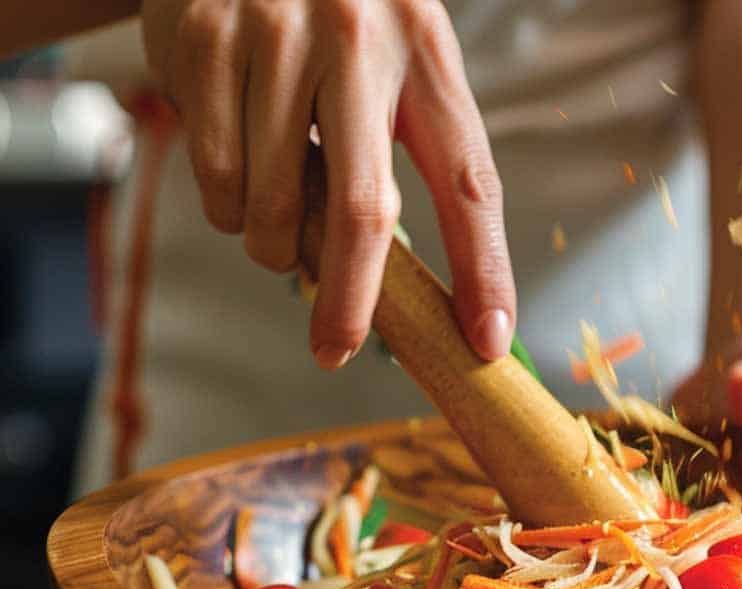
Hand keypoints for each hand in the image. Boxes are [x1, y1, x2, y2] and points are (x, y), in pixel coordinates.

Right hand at [141, 0, 515, 368]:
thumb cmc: (335, 16)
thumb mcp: (394, 58)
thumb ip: (405, 152)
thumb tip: (393, 282)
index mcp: (426, 52)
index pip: (469, 183)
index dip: (484, 270)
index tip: (485, 341)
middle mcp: (358, 39)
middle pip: (365, 213)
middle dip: (350, 303)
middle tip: (335, 351)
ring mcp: (275, 35)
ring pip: (272, 206)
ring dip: (272, 243)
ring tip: (278, 207)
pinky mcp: (204, 40)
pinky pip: (216, 174)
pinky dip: (226, 199)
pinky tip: (236, 153)